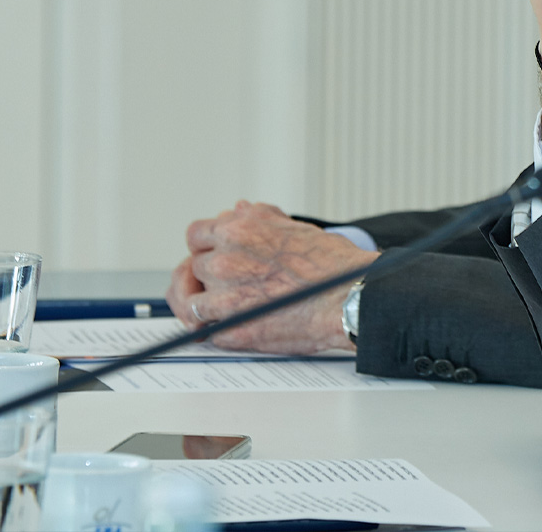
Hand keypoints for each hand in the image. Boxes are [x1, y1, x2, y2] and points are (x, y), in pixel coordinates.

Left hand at [165, 201, 378, 353]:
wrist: (350, 300)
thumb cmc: (333, 265)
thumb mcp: (296, 227)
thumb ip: (261, 218)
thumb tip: (241, 209)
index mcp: (239, 231)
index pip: (195, 235)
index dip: (205, 246)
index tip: (214, 254)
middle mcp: (226, 261)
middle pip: (194, 268)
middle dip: (208, 275)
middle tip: (224, 284)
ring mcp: (226, 298)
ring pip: (192, 302)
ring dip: (204, 305)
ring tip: (218, 310)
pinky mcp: (233, 330)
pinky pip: (207, 332)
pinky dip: (217, 330)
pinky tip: (232, 327)